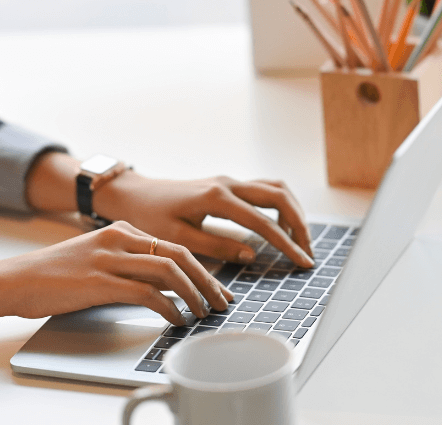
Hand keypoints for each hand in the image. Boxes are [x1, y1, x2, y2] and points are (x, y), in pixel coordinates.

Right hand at [0, 221, 232, 324]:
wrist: (16, 278)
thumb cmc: (58, 274)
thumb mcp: (103, 257)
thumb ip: (135, 264)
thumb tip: (173, 284)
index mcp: (125, 230)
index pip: (176, 246)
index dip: (203, 268)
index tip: (218, 287)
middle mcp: (121, 238)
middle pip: (180, 254)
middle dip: (207, 280)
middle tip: (222, 301)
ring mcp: (110, 258)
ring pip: (168, 270)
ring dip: (193, 293)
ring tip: (203, 313)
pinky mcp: (99, 281)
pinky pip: (146, 292)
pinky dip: (167, 306)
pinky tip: (175, 318)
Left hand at [94, 173, 314, 267]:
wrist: (134, 194)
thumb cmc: (149, 217)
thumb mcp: (178, 239)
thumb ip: (217, 247)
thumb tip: (252, 255)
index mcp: (217, 198)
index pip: (264, 222)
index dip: (287, 244)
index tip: (302, 261)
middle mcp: (228, 183)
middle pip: (279, 197)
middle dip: (299, 225)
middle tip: (307, 251)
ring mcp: (230, 180)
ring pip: (276, 189)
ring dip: (293, 211)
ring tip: (298, 239)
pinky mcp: (229, 183)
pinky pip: (265, 189)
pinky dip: (280, 205)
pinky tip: (280, 225)